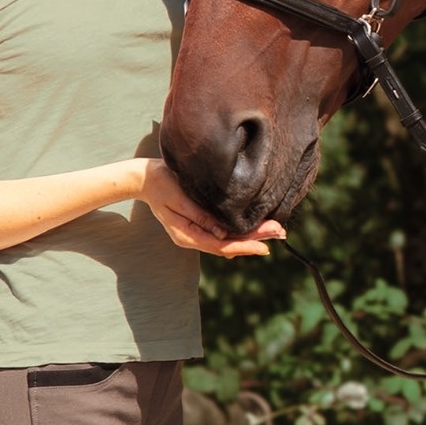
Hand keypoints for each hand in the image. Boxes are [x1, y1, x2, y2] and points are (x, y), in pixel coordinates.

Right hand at [137, 160, 286, 257]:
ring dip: (252, 234)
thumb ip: (201, 216)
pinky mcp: (200, 222)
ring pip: (229, 238)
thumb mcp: (179, 199)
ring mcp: (196, 231)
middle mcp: (193, 237)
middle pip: (229, 243)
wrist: (145, 177)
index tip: (266, 247)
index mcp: (186, 235)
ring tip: (276, 230)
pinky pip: (224, 230)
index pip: (221, 245)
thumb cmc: (161, 183)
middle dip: (256, 238)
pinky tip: (258, 228)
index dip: (245, 246)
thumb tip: (223, 232)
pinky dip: (241, 229)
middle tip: (281, 233)